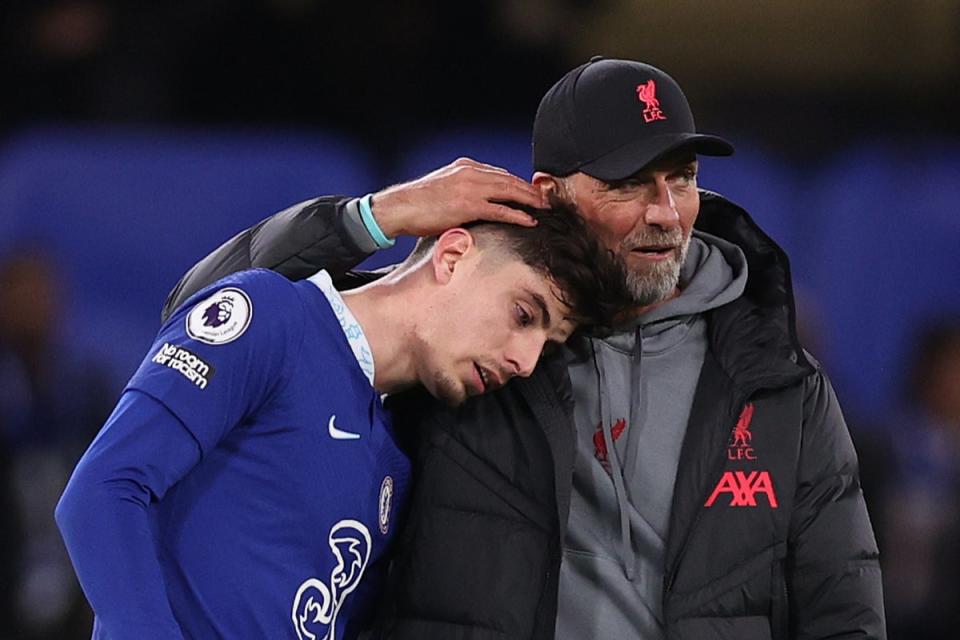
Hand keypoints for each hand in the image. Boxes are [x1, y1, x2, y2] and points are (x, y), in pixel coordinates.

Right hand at [369, 158, 545, 237]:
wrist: (399, 208)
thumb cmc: (417, 203)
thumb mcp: (443, 187)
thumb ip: (462, 188)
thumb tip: (475, 202)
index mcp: (464, 166)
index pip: (499, 173)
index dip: (517, 183)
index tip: (529, 191)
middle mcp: (470, 173)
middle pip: (509, 180)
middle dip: (529, 190)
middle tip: (545, 199)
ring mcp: (470, 188)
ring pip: (509, 191)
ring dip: (529, 200)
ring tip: (543, 208)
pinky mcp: (468, 206)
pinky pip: (500, 210)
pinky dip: (518, 215)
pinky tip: (529, 221)